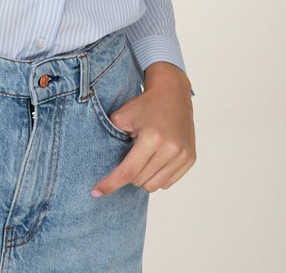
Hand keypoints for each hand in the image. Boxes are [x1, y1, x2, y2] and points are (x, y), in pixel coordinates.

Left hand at [91, 61, 194, 196]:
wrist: (172, 92)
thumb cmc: (144, 104)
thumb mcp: (121, 116)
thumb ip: (111, 138)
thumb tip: (102, 164)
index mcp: (152, 138)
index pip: (127, 171)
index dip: (110, 183)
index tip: (95, 193)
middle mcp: (171, 148)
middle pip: (140, 181)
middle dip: (130, 172)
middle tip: (130, 154)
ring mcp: (183, 155)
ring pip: (154, 185)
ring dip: (144, 176)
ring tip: (143, 156)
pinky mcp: (190, 159)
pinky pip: (168, 182)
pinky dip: (158, 175)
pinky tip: (156, 158)